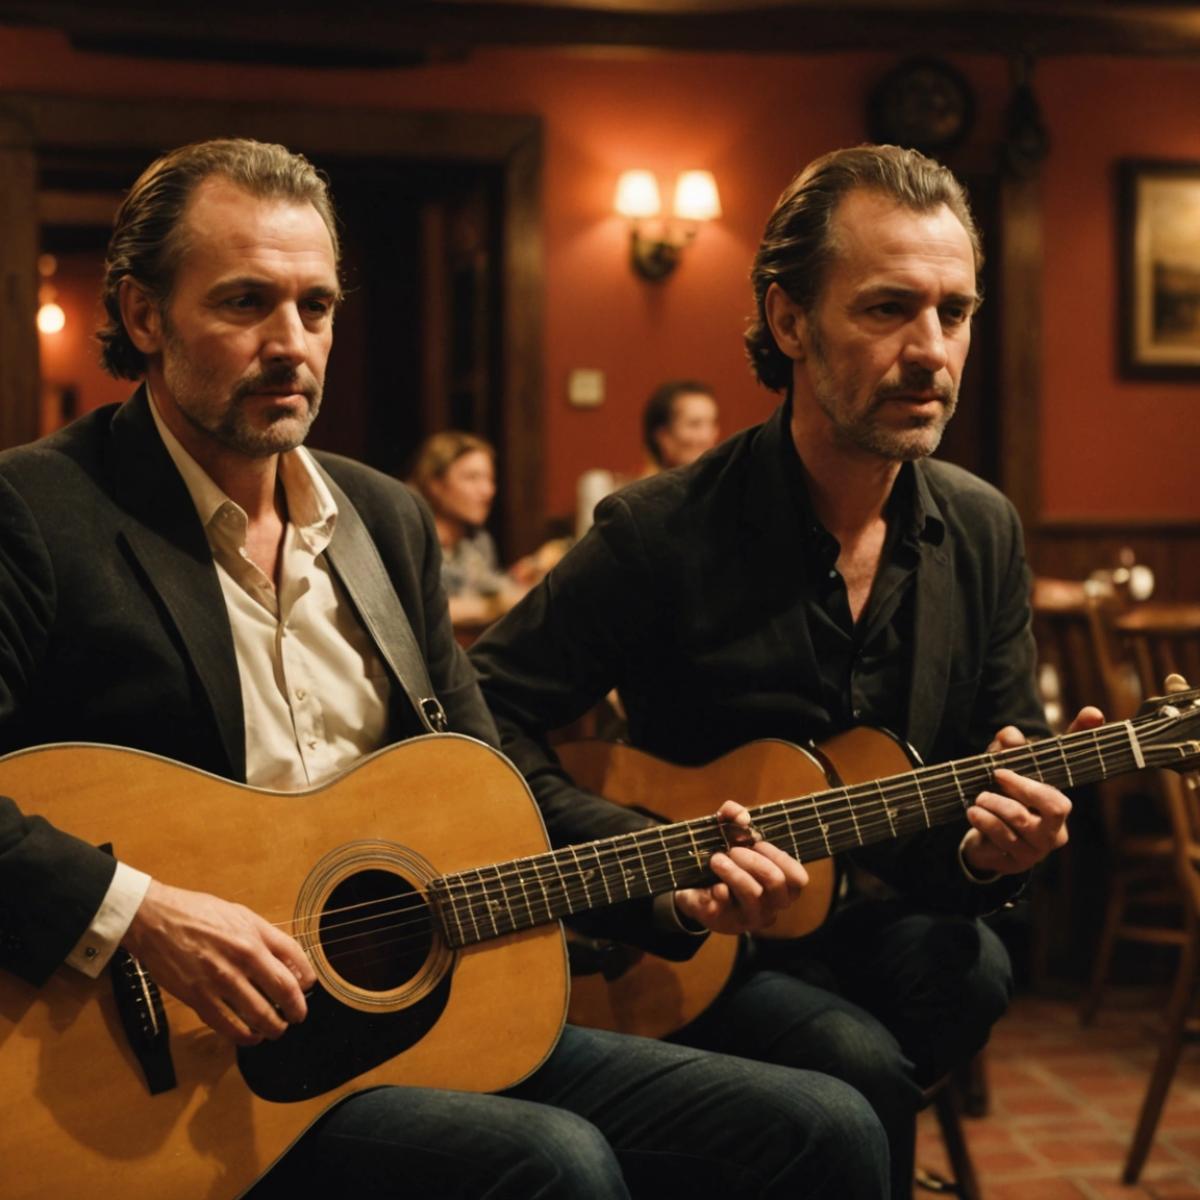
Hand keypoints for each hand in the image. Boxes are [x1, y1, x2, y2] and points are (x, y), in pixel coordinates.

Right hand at [122, 880, 315, 1045]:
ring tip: (277, 1030)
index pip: (295, 957)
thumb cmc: (197, 914)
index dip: (307, 976)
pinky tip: (251, 1037)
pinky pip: (228, 1025)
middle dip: (297, 1009)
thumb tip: (287, 960)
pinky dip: (245, 1036)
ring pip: (260, 1014)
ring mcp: (222, 979)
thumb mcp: (239, 915)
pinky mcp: (200, 997)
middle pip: (284, 990)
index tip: (308, 987)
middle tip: (298, 1016)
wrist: (157, 920)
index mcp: (255, 933)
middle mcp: (244, 955)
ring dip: (274, 1027)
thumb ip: (264, 936)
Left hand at [673, 800, 807, 933]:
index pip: (797, 878)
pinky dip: (719, 890)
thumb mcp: (726, 832)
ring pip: (752, 893)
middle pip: (775, 881)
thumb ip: (733, 814)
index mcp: (781, 888)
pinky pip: (725, 905)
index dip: (779, 857)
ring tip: (716, 859)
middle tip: (732, 850)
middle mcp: (770, 906)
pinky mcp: (723, 920)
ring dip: (733, 871)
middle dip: (753, 860)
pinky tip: (713, 885)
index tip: (757, 843)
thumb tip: (742, 817)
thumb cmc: (722, 859)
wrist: (692, 889)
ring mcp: (748, 916)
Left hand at [962, 706, 1104, 876]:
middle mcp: (1057, 826)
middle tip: (997, 774)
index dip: (1084, 737)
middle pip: (1056, 804)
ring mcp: (1040, 847)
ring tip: (979, 798)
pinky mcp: (1019, 862)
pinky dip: (983, 820)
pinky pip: (1002, 837)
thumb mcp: (1000, 772)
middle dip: (1022, 785)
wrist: (983, 845)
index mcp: (1058, 799)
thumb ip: (1006, 753)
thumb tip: (1009, 735)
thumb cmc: (999, 802)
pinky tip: (974, 813)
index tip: (1092, 712)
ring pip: (1020, 818)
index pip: (1075, 765)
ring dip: (992, 803)